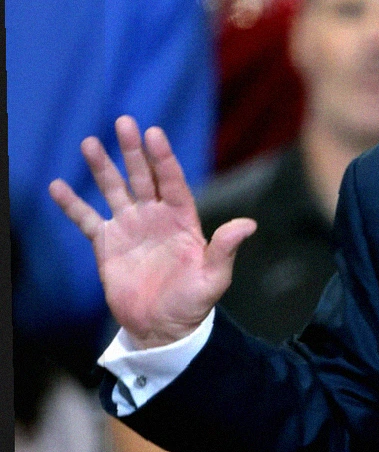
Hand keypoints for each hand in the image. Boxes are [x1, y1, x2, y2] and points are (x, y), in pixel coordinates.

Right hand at [49, 116, 256, 348]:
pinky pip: (87, 219)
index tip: (154, 134)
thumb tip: (249, 224)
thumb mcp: (214, 278)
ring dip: (102, 168)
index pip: (172, 181)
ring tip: (89, 143)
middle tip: (124, 122)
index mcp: (182, 219)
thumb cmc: (193, 303)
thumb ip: (225, 249)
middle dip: (132, 151)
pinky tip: (58, 185)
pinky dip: (72, 204)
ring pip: (114, 190)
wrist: (163, 328)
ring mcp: (130, 228)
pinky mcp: (107, 244)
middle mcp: (155, 217)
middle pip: (143, 177)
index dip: (163, 158)